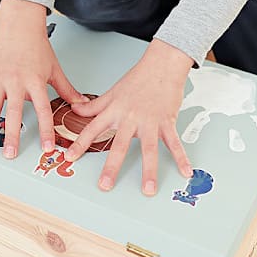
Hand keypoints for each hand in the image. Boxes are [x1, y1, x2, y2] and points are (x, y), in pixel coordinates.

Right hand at [0, 0, 85, 158]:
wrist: (19, 27)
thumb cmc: (38, 48)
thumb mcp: (54, 69)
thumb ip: (67, 89)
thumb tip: (82, 104)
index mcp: (35, 81)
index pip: (42, 110)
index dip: (45, 130)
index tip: (47, 147)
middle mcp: (16, 82)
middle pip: (14, 113)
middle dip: (12, 135)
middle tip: (10, 154)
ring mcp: (0, 80)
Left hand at [64, 39, 193, 195]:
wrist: (161, 66)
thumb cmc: (138, 78)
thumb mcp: (111, 92)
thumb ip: (93, 105)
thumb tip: (75, 108)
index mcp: (114, 112)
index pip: (92, 129)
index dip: (80, 144)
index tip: (70, 158)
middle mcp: (130, 119)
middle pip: (119, 145)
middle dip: (111, 167)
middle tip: (105, 185)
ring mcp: (149, 122)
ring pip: (149, 149)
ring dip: (148, 170)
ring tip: (147, 189)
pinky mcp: (166, 122)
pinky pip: (174, 143)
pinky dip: (181, 157)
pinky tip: (185, 171)